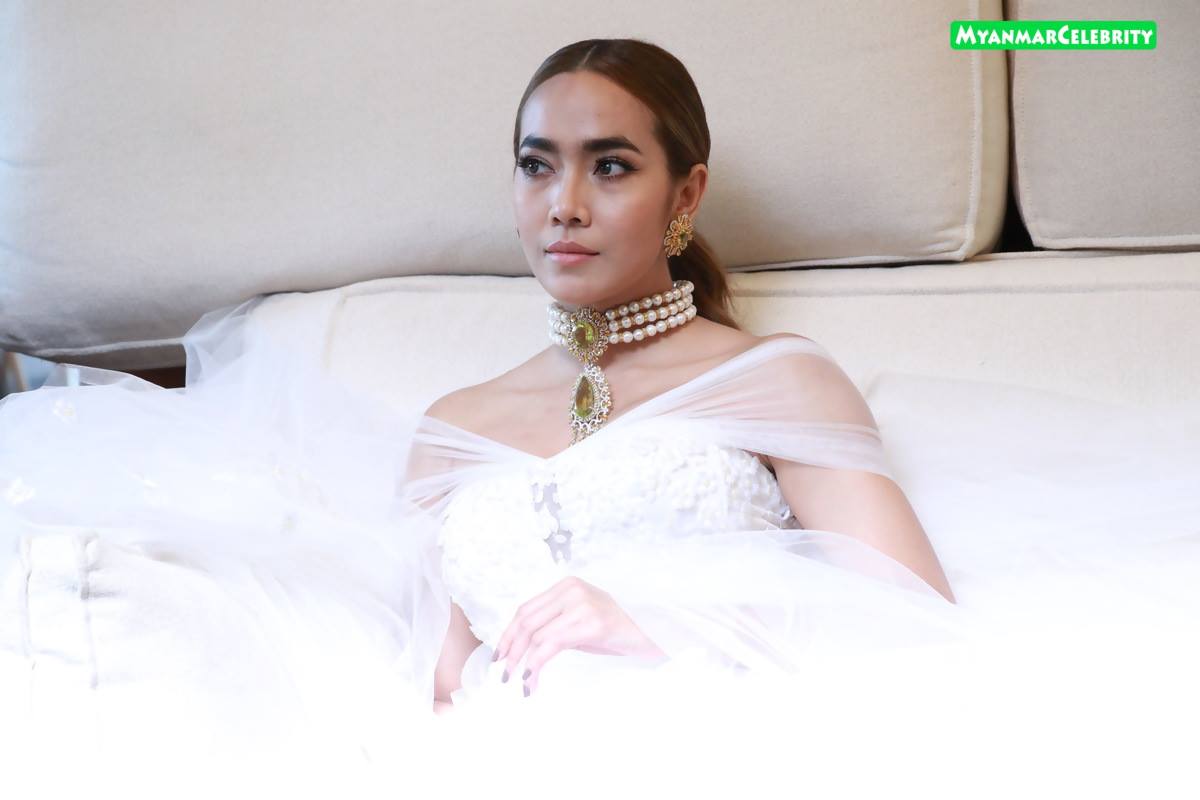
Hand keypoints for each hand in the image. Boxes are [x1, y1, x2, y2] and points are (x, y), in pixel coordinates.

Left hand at [493, 576, 666, 695]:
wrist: (653, 633)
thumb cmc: (617, 632)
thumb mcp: (581, 622)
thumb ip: (556, 626)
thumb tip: (523, 648)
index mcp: (567, 586)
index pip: (526, 609)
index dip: (508, 634)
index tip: (499, 655)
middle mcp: (571, 590)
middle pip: (526, 621)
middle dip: (510, 650)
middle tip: (503, 674)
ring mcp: (581, 604)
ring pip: (536, 635)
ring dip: (522, 662)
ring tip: (519, 681)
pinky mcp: (591, 623)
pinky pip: (551, 646)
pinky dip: (536, 664)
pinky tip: (532, 679)